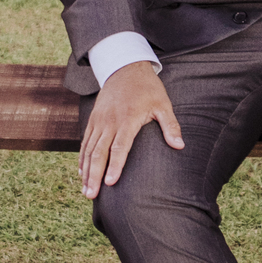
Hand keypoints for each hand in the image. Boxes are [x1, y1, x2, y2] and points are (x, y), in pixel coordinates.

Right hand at [79, 61, 183, 198]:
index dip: (115, 166)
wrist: (125, 67)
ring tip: (85, 191)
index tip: (110, 183)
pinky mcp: (93, 119)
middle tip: (91, 195)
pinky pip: (85, 141)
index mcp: (127, 118)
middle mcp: (109, 121)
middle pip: (99, 152)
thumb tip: (180, 146)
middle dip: (94, 175)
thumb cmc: (148, 88)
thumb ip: (170, 125)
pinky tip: (81, 173)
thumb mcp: (163, 104)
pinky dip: (82, 158)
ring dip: (86, 171)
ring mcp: (99, 120)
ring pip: (89, 149)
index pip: (119, 146)